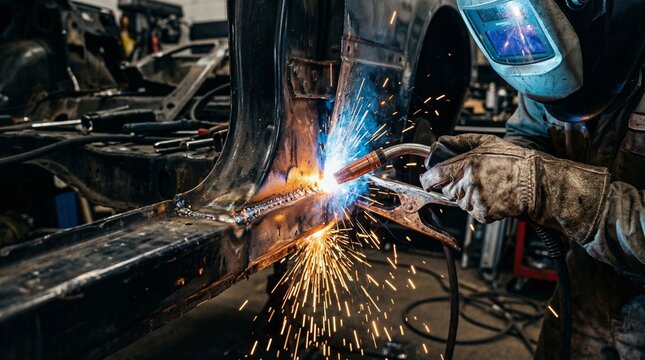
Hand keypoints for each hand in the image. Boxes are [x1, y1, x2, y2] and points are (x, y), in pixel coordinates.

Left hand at [419, 134, 609, 242]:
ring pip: (458, 202)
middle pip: (445, 190)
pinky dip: (479, 206)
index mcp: (466, 164)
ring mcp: (475, 200)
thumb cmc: (515, 161)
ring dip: (466, 196)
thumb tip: (441, 142)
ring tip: (487, 186)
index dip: (428, 178)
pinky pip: (472, 212)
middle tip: (471, 179)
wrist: (536, 183)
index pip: (433, 176)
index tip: (429, 179)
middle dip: (452, 185)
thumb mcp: (487, 142)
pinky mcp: (483, 214)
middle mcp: (468, 183)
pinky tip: (493, 196)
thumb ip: (460, 141)